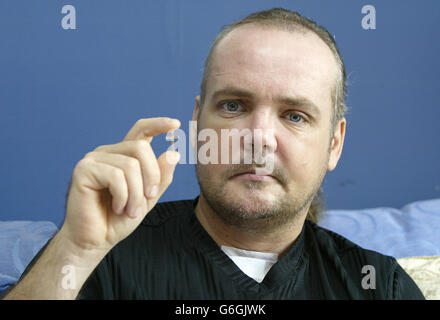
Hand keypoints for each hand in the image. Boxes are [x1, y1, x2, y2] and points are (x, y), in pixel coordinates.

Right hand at [60, 117, 180, 252]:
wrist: (94, 241)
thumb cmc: (118, 220)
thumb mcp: (148, 199)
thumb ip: (160, 178)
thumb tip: (173, 153)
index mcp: (124, 156)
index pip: (140, 131)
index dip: (158, 124)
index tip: (175, 124)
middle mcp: (108, 153)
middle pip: (141, 147)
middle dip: (152, 176)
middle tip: (149, 198)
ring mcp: (94, 159)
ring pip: (130, 165)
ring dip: (136, 194)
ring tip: (130, 210)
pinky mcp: (83, 170)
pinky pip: (116, 176)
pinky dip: (123, 196)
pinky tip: (117, 207)